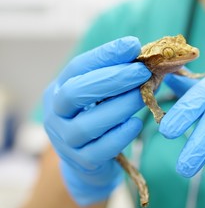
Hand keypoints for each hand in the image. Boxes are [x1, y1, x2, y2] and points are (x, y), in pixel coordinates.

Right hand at [43, 37, 150, 205]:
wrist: (88, 161)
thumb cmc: (98, 118)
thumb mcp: (101, 95)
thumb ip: (116, 77)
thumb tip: (145, 57)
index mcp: (58, 90)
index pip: (78, 68)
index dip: (105, 55)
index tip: (132, 45)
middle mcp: (56, 115)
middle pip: (76, 93)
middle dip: (112, 79)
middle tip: (142, 71)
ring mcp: (66, 141)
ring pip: (88, 124)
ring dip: (120, 106)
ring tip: (143, 95)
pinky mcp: (82, 162)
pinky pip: (102, 149)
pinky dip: (121, 134)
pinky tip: (137, 123)